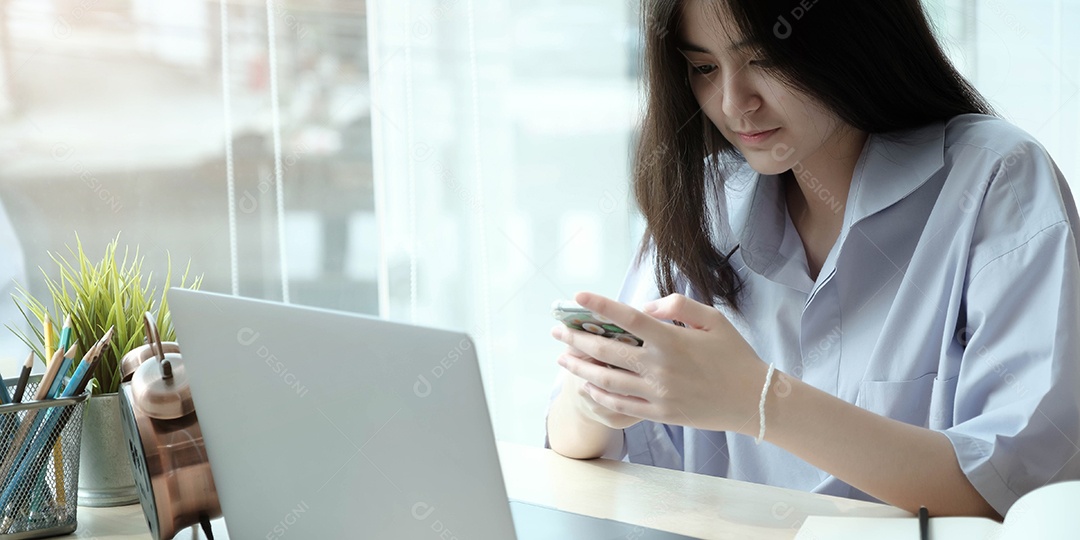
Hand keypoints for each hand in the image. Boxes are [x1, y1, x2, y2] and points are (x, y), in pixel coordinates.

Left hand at [551, 292, 768, 433]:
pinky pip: (620, 405)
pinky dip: (599, 395)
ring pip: (606, 380)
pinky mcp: (659, 413)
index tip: (577, 296)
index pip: (627, 318)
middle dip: (576, 338)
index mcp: (671, 340)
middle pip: (607, 350)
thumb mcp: (713, 319)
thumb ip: (678, 306)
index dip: (600, 305)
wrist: (754, 400)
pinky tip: (586, 386)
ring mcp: (657, 393)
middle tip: (557, 330)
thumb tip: (646, 307)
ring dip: (579, 367)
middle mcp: (659, 367)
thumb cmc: (735, 355)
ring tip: (563, 358)